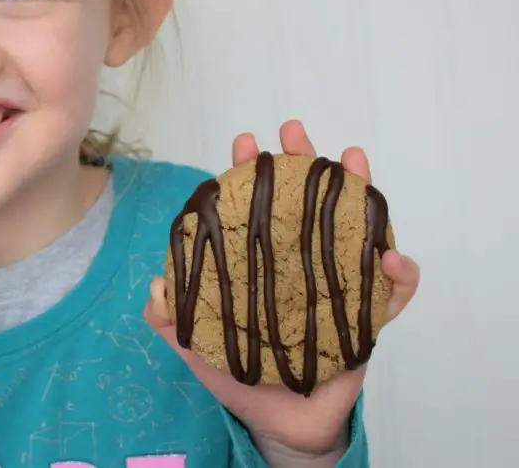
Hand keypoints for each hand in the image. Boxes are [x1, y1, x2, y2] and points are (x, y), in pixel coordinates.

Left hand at [145, 120, 419, 454]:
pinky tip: (393, 257)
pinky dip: (400, 275)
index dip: (248, 174)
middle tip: (294, 133)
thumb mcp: (195, 343)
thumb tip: (155, 287)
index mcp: (261, 260)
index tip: (243, 144)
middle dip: (302, 161)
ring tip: (353, 160)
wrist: (278, 424)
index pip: (255, 207)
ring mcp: (337, 284)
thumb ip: (169, 317)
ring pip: (353, 228)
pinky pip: (392, 294)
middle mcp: (300, 262)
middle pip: (306, 202)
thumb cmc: (237, 375)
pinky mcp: (368, 318)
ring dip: (358, 191)